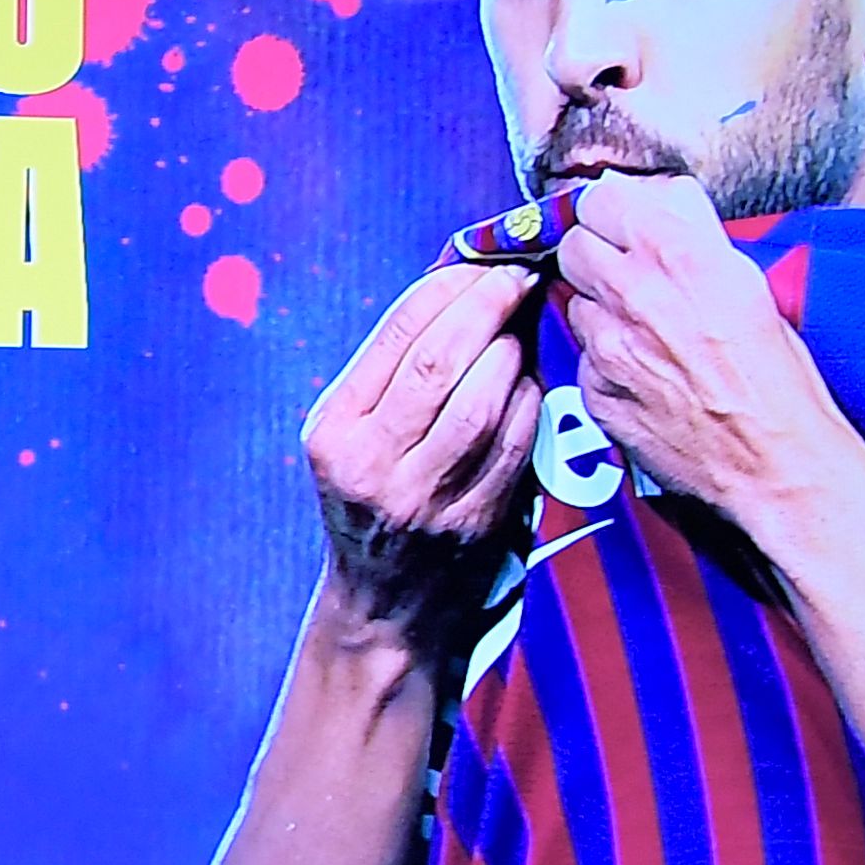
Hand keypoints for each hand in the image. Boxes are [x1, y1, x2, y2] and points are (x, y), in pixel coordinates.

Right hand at [302, 257, 540, 646]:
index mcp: (333, 430)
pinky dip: (531, 402)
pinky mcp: (470, 519)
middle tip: (518, 276)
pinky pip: (516, 442)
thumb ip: (392, 374)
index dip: (448, 288)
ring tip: (520, 331)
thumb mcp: (353, 437)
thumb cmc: (373, 499)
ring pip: (482, 400)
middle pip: (437, 360)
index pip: (395, 336)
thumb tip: (459, 290)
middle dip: (487, 306)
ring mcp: (421, 495)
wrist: (384, 602)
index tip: (483, 262)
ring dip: (513, 353)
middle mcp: (368, 462)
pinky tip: (530, 384)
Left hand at [552, 172, 864, 524]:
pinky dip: (604, 357)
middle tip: (629, 270)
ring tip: (646, 327)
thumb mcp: (751, 282)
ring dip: (600, 306)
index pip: (602, 198)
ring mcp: (606, 344)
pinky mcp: (592, 390)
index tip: (624, 220)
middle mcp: (633, 292)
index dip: (612, 209)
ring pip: (575, 300)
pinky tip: (644, 370)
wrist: (773, 459)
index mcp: (678, 254)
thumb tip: (666, 197)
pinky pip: (582, 355)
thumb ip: (697, 233)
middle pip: (574, 245)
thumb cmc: (779, 374)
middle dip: (597, 252)